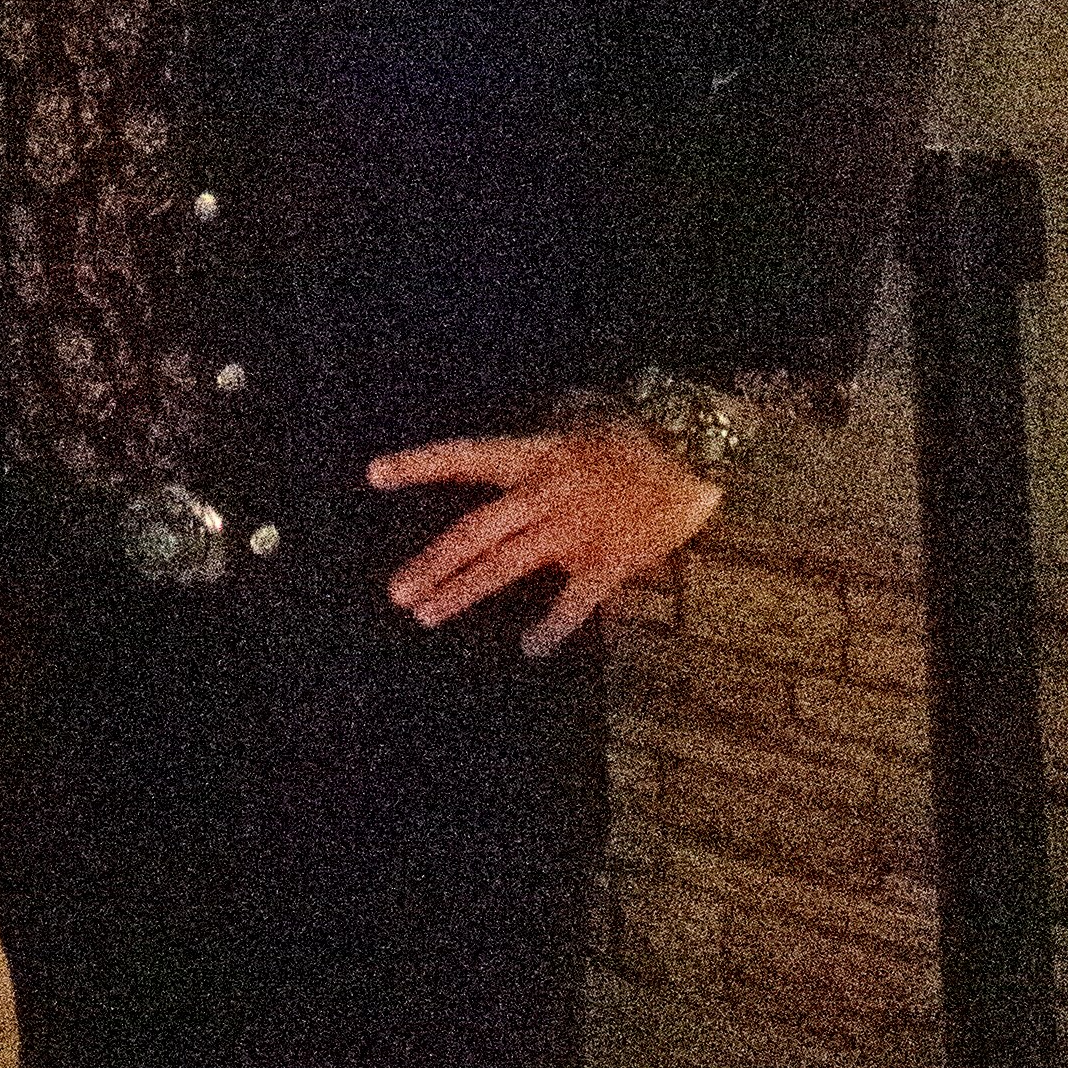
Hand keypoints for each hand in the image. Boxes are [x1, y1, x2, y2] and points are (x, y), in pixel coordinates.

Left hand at [368, 417, 720, 645]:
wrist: (694, 448)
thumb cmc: (640, 433)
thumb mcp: (583, 421)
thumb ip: (547, 444)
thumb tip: (529, 455)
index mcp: (535, 454)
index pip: (464, 457)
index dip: (418, 464)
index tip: (374, 473)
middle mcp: (543, 492)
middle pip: (474, 530)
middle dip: (432, 562)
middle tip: (395, 591)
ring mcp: (572, 528)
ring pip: (505, 565)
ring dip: (463, 591)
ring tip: (425, 613)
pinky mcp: (608, 559)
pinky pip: (574, 599)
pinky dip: (554, 625)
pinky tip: (532, 646)